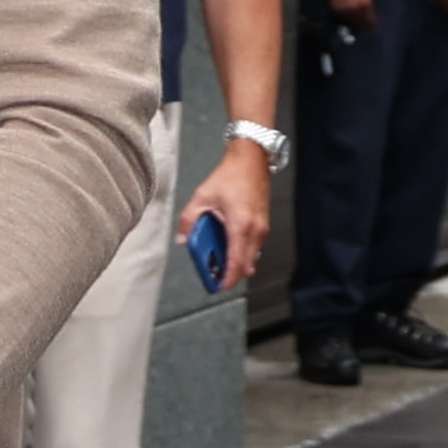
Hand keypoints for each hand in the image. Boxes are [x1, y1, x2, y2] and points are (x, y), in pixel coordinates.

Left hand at [176, 144, 270, 289]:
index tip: (218, 286)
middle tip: (214, 277)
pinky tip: (228, 246)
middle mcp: (255, 229)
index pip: (236, 261)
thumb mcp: (201, 196)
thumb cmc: (230, 176)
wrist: (251, 161)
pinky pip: (254, 247)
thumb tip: (182, 240)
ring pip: (251, 257)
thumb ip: (189, 220)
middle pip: (246, 265)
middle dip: (230, 275)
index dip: (228, 278)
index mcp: (240, 224)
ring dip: (237, 263)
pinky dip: (242, 252)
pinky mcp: (264, 225)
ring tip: (218, 260)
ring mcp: (262, 228)